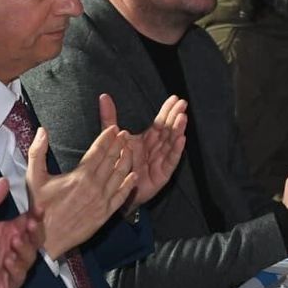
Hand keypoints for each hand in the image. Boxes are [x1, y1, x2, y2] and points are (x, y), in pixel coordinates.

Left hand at [0, 179, 45, 287]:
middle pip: (35, 239)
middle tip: (31, 224)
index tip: (39, 207)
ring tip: (16, 241)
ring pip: (29, 257)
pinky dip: (16, 268)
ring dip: (25, 249)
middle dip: (36, 232)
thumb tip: (4, 180)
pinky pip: (18, 276)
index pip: (29, 221)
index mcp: (10, 231)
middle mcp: (15, 248)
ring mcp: (13, 267)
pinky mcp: (8, 284)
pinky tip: (9, 260)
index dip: (36, 215)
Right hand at [27, 101, 137, 258]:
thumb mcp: (33, 178)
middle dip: (119, 145)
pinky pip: (121, 197)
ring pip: (120, 176)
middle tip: (125, 134)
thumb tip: (41, 131)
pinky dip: (129, 185)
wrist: (47, 240)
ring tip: (130, 149)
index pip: (98, 151)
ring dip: (126, 161)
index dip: (107, 138)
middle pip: (112, 160)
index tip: (114, 129)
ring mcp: (102, 201)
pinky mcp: (105, 214)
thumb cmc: (40, 209)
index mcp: (80, 175)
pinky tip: (134, 176)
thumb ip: (37, 152)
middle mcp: (95, 186)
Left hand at [100, 93, 187, 210]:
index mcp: (148, 139)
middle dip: (176, 117)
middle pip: (168, 130)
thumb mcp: (113, 137)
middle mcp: (157, 148)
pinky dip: (176, 150)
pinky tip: (181, 139)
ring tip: (183, 118)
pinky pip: (171, 161)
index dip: (167, 111)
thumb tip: (104, 96)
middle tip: (183, 104)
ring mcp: (161, 161)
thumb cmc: (118, 164)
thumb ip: (110, 118)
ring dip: (178, 130)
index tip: (175, 98)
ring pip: (171, 143)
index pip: (160, 122)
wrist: (116, 190)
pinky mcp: (163, 174)